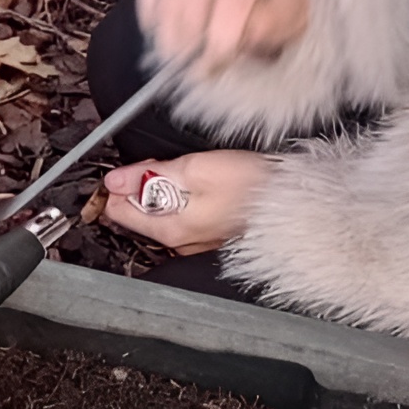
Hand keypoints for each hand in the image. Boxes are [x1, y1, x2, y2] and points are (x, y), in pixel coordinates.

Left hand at [102, 150, 272, 252]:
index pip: (118, 210)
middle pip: (138, 210)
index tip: (142, 166)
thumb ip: (149, 176)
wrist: (294, 199)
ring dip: (167, 187)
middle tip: (173, 166)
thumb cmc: (252, 185)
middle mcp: (179, 242)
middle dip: (145, 183)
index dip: (124, 182)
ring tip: (194, 173)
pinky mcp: (210, 234)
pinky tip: (206, 184)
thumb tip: (113, 181)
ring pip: (160, 210)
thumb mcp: (195, 169)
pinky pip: (182, 213)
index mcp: (169, 229)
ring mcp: (195, 241)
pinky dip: (185, 195)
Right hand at [137, 0, 309, 71]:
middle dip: (191, 45)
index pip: (230, 9)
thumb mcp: (293, 12)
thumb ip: (273, 26)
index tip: (215, 66)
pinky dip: (150, 12)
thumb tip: (247, 35)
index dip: (219, 45)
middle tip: (197, 67)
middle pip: (192, 6)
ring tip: (180, 54)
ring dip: (169, 35)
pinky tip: (159, 30)